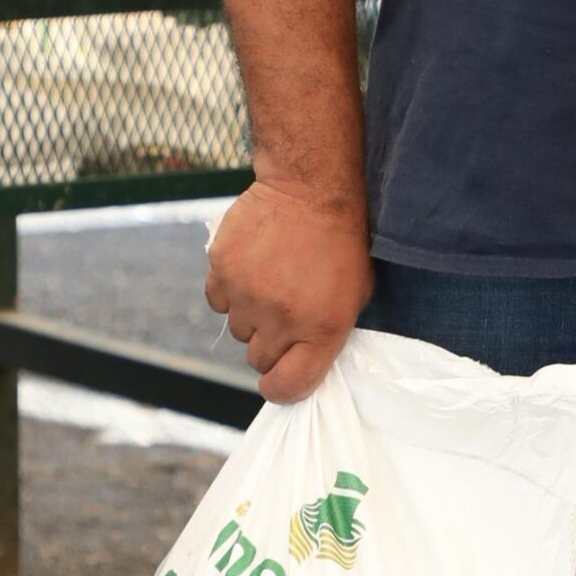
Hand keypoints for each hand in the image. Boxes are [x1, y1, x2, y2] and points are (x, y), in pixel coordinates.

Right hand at [204, 179, 372, 402]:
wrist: (311, 187)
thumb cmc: (342, 241)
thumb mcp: (357, 293)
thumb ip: (328, 332)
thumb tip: (303, 362)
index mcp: (321, 328)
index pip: (288, 386)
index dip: (281, 387)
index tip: (279, 379)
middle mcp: (280, 318)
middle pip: (259, 359)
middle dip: (271, 344)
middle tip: (286, 312)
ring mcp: (247, 295)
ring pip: (237, 329)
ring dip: (252, 315)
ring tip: (273, 280)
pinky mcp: (222, 271)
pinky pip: (218, 300)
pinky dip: (231, 290)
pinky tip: (253, 266)